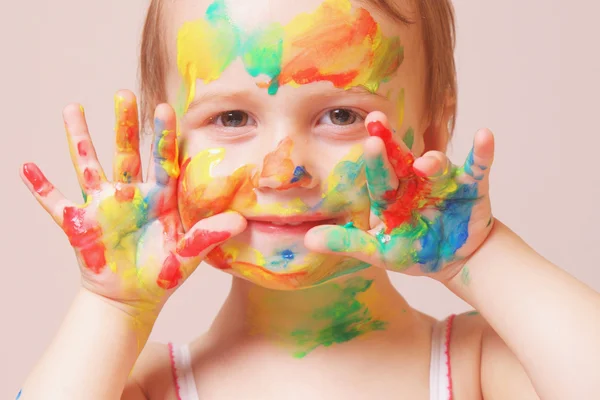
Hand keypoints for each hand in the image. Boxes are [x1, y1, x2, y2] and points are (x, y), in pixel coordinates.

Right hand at [21, 91, 245, 316]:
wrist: (133, 298)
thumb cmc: (163, 273)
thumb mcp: (189, 254)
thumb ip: (210, 235)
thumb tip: (241, 220)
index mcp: (160, 197)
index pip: (164, 160)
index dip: (165, 135)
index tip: (166, 107)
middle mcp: (131, 194)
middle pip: (126, 153)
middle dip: (125, 125)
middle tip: (125, 93)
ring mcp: (104, 206)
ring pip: (90, 165)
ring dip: (80, 139)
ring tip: (73, 108)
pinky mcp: (80, 224)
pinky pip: (56, 203)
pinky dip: (41, 188)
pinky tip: (26, 167)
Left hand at [305, 111, 494, 281]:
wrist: (455, 261)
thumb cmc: (414, 252)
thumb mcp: (380, 251)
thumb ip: (347, 242)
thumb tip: (307, 240)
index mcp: (391, 193)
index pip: (379, 175)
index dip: (374, 159)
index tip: (367, 141)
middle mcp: (414, 181)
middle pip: (401, 159)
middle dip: (390, 141)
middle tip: (376, 121)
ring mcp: (443, 182)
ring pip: (437, 165)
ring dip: (434, 161)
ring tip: (427, 163)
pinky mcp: (472, 187)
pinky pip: (478, 167)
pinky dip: (483, 152)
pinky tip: (485, 135)